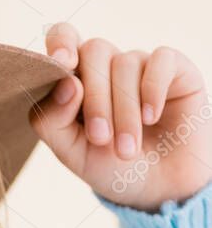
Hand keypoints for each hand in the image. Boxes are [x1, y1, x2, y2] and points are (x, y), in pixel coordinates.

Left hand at [29, 22, 211, 210]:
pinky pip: (160, 60)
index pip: (63, 39)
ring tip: (126, 149)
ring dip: (123, 111)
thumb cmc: (111, 168)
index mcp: (75, 79)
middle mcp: (106, 66)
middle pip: (93, 53)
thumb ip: (52, 122)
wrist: (158, 188)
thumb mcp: (72, 154)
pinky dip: (152, 90)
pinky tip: (151, 118)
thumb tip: (66, 84)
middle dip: (95, 100)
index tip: (62, 63)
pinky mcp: (174, 68)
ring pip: (125, 63)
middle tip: (101, 140)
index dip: (61, 43)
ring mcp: (139, 64)